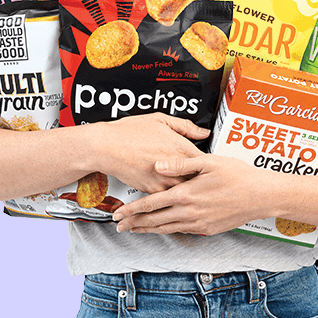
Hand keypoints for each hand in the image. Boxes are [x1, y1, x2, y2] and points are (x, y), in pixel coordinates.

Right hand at [92, 113, 209, 193]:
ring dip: (188, 190)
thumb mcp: (161, 120)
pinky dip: (171, 196)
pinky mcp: (152, 190)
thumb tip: (203, 132)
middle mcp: (175, 166)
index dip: (210, 165)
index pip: (207, 161)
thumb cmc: (129, 132)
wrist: (106, 147)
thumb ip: (186, 127)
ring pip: (185, 191)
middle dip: (202, 181)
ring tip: (193, 190)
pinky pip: (168, 197)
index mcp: (180, 147)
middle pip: (199, 180)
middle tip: (206, 181)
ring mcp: (163, 180)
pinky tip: (173, 193)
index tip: (211, 166)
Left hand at [112, 154, 278, 234]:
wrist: (262, 196)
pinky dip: (167, 230)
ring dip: (148, 230)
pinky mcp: (208, 229)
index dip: (132, 210)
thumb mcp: (208, 162)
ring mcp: (199, 223)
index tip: (118, 213)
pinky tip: (163, 228)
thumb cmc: (238, 175)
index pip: (151, 204)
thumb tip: (158, 165)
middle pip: (154, 221)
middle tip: (118, 226)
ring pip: (166, 229)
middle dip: (134, 224)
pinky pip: (182, 231)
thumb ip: (180, 163)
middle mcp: (189, 212)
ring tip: (135, 230)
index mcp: (186, 194)